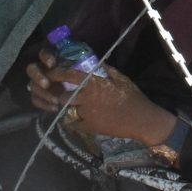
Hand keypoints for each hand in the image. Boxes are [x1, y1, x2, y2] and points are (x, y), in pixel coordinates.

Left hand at [25, 54, 175, 145]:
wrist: (141, 120)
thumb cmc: (133, 97)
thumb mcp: (122, 79)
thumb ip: (108, 70)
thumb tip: (99, 62)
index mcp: (94, 84)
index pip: (68, 75)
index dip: (56, 74)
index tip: (50, 74)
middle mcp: (87, 98)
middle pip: (63, 96)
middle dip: (61, 96)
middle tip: (65, 95)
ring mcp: (87, 114)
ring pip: (68, 111)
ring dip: (68, 108)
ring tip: (72, 108)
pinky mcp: (90, 127)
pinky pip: (74, 124)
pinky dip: (73, 122)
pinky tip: (77, 120)